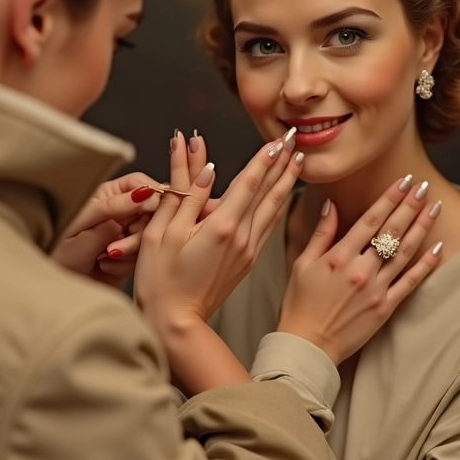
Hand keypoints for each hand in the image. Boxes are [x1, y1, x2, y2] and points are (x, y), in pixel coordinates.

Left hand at [52, 172, 160, 287]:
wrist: (55, 287)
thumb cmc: (57, 253)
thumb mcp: (83, 225)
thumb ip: (115, 207)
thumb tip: (145, 194)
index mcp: (106, 196)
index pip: (139, 183)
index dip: (149, 193)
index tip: (149, 208)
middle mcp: (119, 213)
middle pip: (150, 212)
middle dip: (138, 231)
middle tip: (115, 246)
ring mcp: (125, 235)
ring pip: (148, 235)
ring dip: (129, 249)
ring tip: (105, 256)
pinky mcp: (129, 256)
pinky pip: (142, 256)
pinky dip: (125, 263)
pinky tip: (104, 266)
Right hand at [134, 129, 301, 333]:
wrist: (175, 322)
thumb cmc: (161, 280)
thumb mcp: (162, 231)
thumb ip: (184, 192)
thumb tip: (195, 157)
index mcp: (221, 227)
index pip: (249, 183)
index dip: (264, 157)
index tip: (278, 137)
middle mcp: (241, 238)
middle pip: (268, 193)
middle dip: (283, 163)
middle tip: (296, 139)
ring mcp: (247, 251)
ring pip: (274, 209)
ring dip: (287, 182)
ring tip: (298, 160)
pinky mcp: (247, 261)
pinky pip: (268, 226)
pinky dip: (279, 206)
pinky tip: (283, 197)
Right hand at [278, 177, 442, 364]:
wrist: (308, 344)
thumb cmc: (300, 304)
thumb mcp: (302, 264)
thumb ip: (321, 234)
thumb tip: (332, 205)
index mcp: (339, 256)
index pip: (370, 219)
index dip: (389, 197)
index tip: (404, 181)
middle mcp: (361, 270)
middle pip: (392, 231)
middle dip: (410, 205)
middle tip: (424, 186)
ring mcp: (377, 289)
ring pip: (405, 252)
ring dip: (422, 227)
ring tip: (434, 207)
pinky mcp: (386, 307)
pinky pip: (411, 282)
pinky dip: (426, 264)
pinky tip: (438, 247)